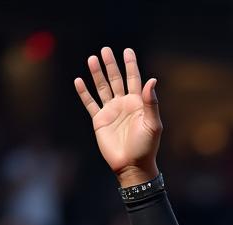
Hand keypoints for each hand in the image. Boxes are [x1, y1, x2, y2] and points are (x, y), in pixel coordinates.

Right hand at [74, 46, 160, 186]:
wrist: (132, 166)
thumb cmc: (146, 147)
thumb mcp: (153, 125)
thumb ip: (150, 103)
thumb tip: (151, 80)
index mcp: (137, 104)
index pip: (134, 80)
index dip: (130, 65)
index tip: (127, 51)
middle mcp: (123, 105)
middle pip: (116, 80)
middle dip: (111, 65)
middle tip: (105, 50)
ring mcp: (111, 112)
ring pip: (102, 88)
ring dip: (97, 74)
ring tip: (92, 58)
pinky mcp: (100, 120)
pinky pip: (90, 103)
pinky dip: (84, 92)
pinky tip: (79, 80)